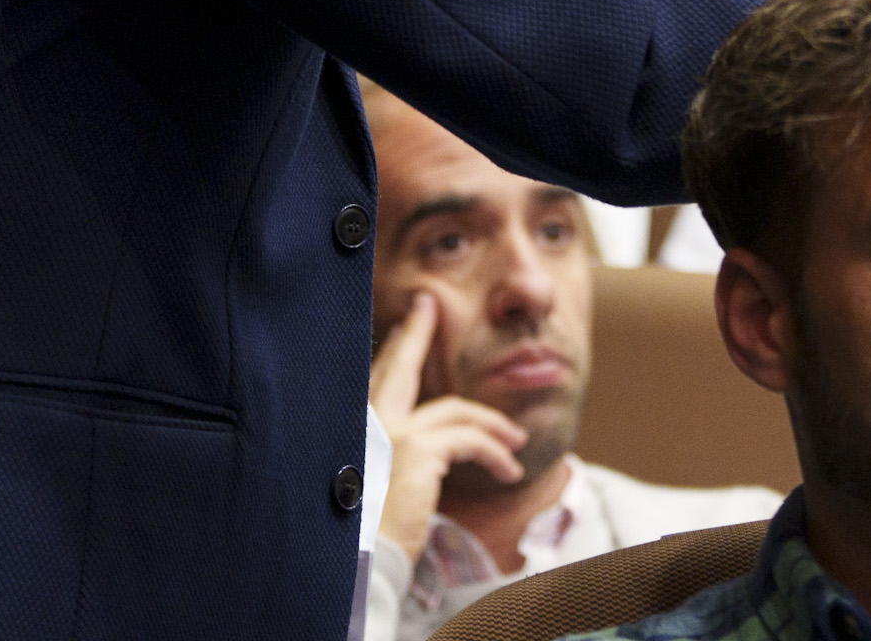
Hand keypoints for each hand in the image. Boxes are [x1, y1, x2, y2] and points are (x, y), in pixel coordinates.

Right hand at [370, 291, 527, 560]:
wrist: (360, 562)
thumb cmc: (364, 536)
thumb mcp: (374, 492)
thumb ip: (388, 463)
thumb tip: (413, 458)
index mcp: (355, 434)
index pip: (376, 382)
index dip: (392, 351)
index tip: (403, 324)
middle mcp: (367, 426)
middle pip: (398, 369)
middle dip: (415, 335)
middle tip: (427, 308)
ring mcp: (391, 435)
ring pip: (455, 412)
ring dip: (492, 426)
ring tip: (515, 443)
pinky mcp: (419, 451)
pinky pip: (471, 439)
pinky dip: (496, 453)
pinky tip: (509, 472)